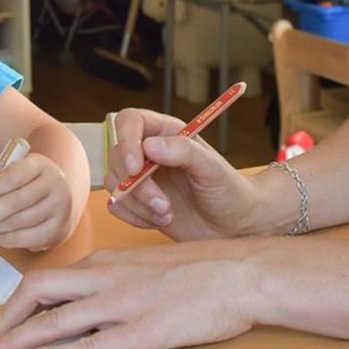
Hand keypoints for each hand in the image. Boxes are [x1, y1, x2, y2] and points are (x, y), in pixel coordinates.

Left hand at [0, 145, 74, 251]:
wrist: (56, 199)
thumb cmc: (28, 183)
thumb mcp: (10, 166)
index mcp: (40, 164)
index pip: (14, 175)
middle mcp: (55, 183)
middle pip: (16, 201)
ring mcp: (60, 207)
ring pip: (21, 221)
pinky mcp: (58, 228)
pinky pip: (27, 238)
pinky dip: (8, 239)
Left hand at [0, 241, 257, 348]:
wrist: (243, 273)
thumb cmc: (202, 271)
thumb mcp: (147, 265)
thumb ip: (115, 278)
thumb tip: (86, 297)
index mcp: (107, 260)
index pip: (48, 278)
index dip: (14, 300)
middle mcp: (106, 278)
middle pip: (37, 290)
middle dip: (3, 316)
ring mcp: (122, 305)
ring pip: (53, 319)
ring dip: (15, 337)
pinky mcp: (141, 333)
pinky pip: (87, 347)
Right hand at [104, 107, 260, 239]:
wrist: (234, 226)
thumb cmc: (229, 192)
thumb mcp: (213, 169)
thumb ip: (184, 152)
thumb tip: (149, 146)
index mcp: (168, 133)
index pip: (130, 122)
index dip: (126, 141)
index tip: (135, 168)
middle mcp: (150, 152)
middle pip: (117, 156)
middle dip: (137, 186)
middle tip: (164, 205)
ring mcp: (141, 178)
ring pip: (114, 184)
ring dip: (138, 205)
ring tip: (168, 215)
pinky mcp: (137, 202)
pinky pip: (116, 206)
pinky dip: (134, 217)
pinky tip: (160, 221)